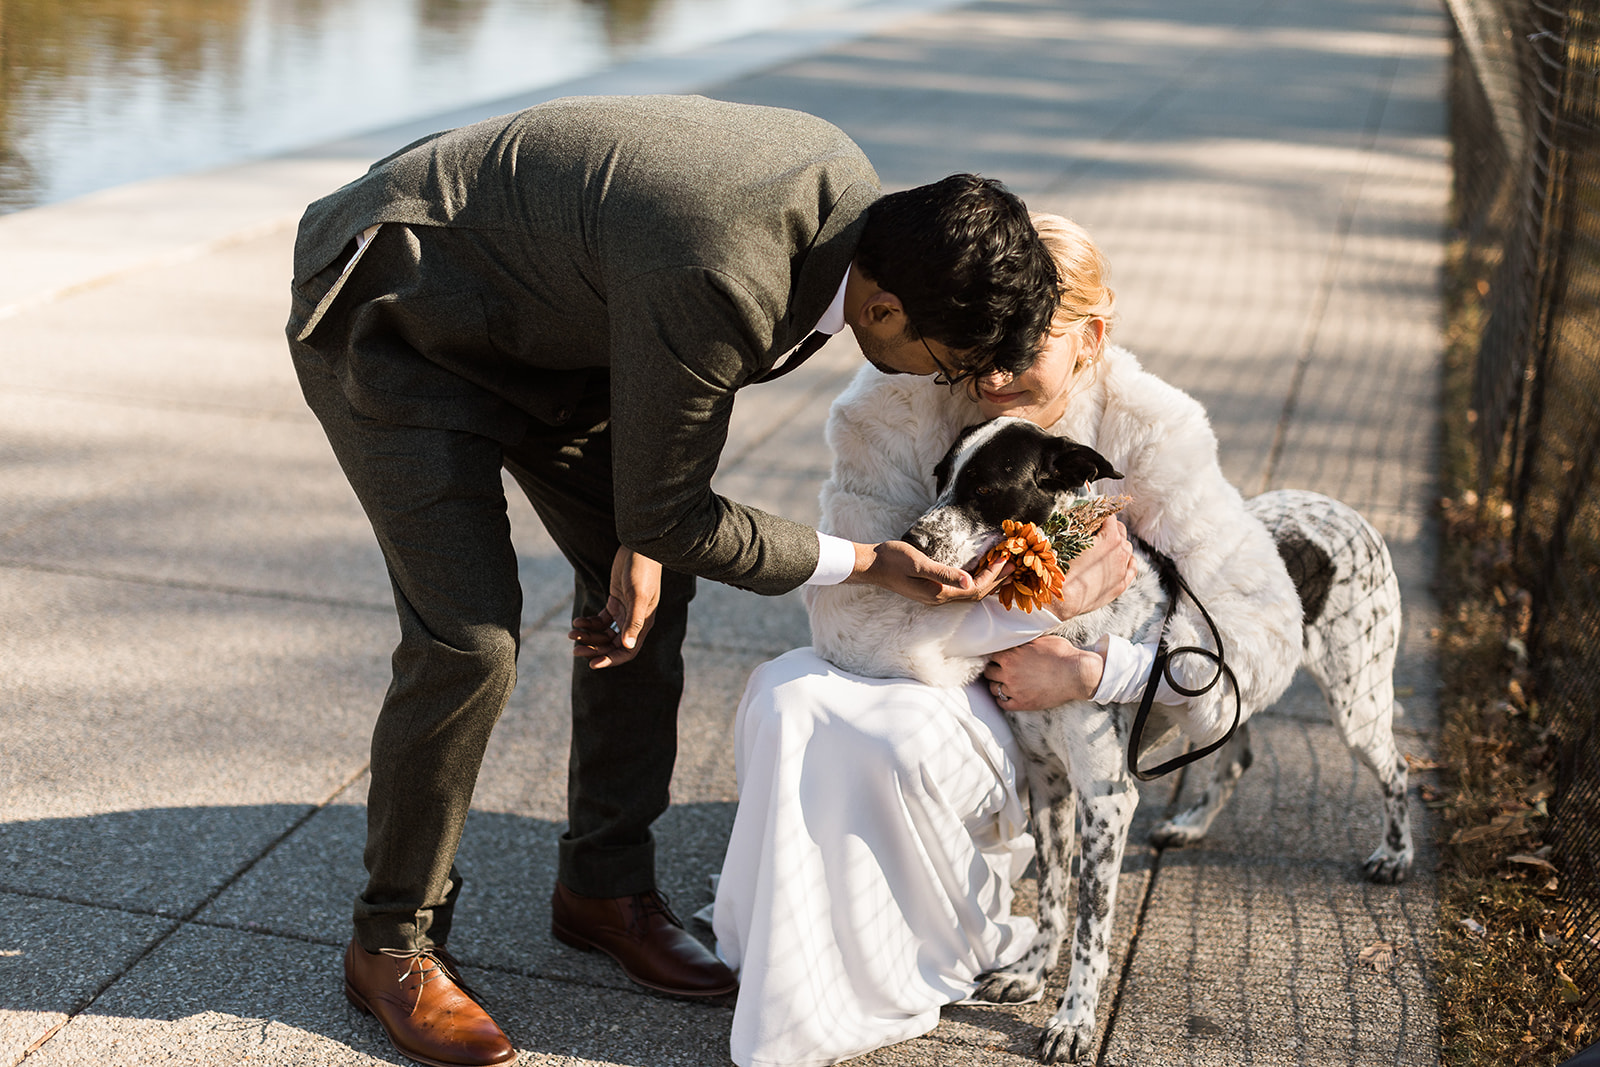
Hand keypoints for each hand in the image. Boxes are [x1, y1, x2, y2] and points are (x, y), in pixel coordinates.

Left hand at [568, 547, 661, 667]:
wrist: (639, 548)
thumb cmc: (642, 570)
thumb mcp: (638, 595)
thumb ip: (633, 621)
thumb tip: (627, 646)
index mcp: (643, 623)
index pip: (628, 651)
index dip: (611, 660)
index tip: (593, 664)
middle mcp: (634, 621)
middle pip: (613, 644)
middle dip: (594, 649)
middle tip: (575, 651)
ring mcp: (624, 611)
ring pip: (604, 633)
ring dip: (588, 636)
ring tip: (571, 635)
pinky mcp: (615, 601)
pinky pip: (600, 619)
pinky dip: (588, 622)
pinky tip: (577, 622)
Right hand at [844, 540, 1011, 604]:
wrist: (871, 566)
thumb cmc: (892, 560)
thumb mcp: (919, 563)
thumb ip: (944, 573)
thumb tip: (969, 581)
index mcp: (939, 593)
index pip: (976, 589)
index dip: (994, 576)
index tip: (1007, 559)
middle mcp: (939, 599)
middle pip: (976, 594)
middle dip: (997, 580)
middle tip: (1013, 564)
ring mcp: (935, 596)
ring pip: (969, 593)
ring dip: (988, 581)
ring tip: (1002, 568)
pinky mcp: (931, 590)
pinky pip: (960, 589)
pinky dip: (975, 580)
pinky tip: (979, 570)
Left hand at [983, 636, 1105, 709]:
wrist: (1077, 674)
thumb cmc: (1061, 654)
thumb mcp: (1039, 640)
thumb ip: (1022, 643)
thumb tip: (1013, 639)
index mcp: (1010, 656)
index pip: (991, 656)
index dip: (995, 655)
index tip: (998, 656)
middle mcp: (1009, 674)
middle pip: (989, 672)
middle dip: (994, 668)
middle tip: (1000, 668)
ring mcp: (1015, 690)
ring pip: (993, 688)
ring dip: (997, 684)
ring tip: (1003, 681)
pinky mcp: (1023, 704)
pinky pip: (1003, 704)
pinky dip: (1002, 699)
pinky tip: (1007, 694)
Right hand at [1051, 516, 1136, 618]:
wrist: (1063, 599)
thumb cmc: (1061, 570)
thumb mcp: (1065, 541)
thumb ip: (1075, 527)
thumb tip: (1073, 519)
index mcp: (1110, 538)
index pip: (1110, 517)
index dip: (1100, 515)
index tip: (1093, 516)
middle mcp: (1120, 552)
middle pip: (1122, 531)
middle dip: (1111, 527)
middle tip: (1098, 528)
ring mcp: (1122, 569)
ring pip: (1128, 549)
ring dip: (1119, 543)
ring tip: (1107, 544)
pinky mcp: (1121, 584)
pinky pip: (1131, 567)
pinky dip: (1128, 560)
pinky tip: (1124, 558)